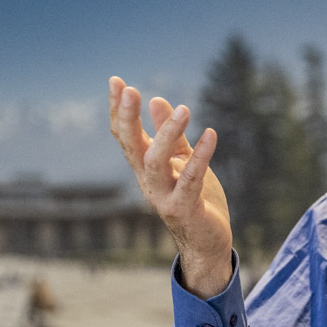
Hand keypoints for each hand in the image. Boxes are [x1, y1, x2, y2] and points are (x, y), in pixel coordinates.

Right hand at [109, 76, 232, 297]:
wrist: (208, 244)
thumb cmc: (196, 201)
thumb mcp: (183, 161)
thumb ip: (171, 135)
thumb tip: (157, 100)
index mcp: (146, 168)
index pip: (125, 136)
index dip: (118, 111)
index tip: (116, 81)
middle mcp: (149, 181)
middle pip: (131, 147)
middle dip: (128, 118)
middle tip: (129, 90)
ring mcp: (164, 196)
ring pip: (155, 162)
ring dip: (167, 134)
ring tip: (184, 108)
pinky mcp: (185, 209)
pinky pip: (190, 180)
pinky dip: (201, 156)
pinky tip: (211, 134)